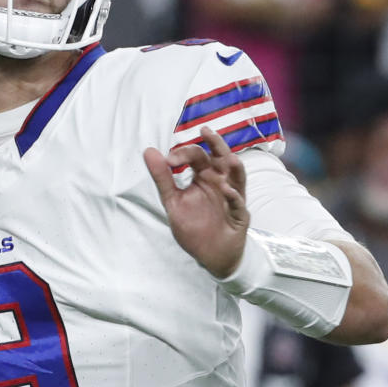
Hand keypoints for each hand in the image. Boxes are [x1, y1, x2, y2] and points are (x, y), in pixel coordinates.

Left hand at [144, 127, 248, 278]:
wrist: (209, 255)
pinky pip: (238, 204)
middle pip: (221, 157)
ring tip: (228, 159)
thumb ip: (162, 177)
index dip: (183, 153)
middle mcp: (220, 182)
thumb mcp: (173, 201)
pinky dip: (234, 197)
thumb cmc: (194, 226)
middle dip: (216, 144)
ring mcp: (232, 198)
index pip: (197, 155)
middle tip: (206, 131)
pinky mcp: (239, 216)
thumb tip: (148, 150)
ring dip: (233, 168)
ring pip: (237, 177)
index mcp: (204, 176)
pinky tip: (227, 190)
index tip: (169, 161)